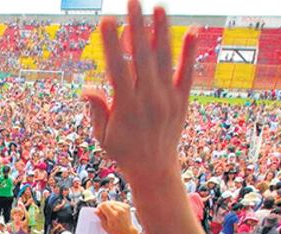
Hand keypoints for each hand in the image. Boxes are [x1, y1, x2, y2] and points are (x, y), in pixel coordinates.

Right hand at [82, 2, 196, 178]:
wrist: (155, 170)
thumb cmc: (124, 152)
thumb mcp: (103, 135)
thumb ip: (97, 109)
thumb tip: (88, 88)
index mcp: (127, 107)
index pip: (118, 69)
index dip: (112, 44)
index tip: (107, 22)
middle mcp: (149, 100)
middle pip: (143, 57)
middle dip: (137, 26)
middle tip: (132, 1)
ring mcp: (168, 99)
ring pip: (165, 59)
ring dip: (162, 31)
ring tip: (158, 7)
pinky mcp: (182, 100)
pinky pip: (187, 72)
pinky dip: (190, 52)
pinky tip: (191, 30)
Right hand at [96, 201, 138, 233]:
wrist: (128, 232)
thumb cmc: (116, 231)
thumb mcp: (105, 226)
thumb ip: (101, 217)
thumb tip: (96, 210)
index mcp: (113, 216)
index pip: (104, 205)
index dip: (100, 207)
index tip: (99, 211)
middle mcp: (119, 210)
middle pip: (108, 202)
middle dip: (104, 206)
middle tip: (104, 213)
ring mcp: (124, 208)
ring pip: (112, 202)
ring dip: (109, 206)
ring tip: (110, 213)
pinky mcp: (127, 206)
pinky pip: (117, 202)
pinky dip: (115, 206)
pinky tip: (115, 212)